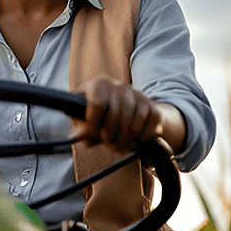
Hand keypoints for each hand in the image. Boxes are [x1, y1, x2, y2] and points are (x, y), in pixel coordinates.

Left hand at [71, 76, 185, 153]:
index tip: (92, 135)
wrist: (125, 108)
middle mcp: (120, 86)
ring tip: (119, 145)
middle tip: (108, 144)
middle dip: (111, 136)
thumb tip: (79, 136)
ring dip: (126, 140)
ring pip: (134, 123)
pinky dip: (142, 138)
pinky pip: (150, 125)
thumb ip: (80, 128)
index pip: (97, 104)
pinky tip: (134, 140)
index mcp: (99, 85)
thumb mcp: (84, 118)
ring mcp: (138, 94)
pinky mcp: (151, 105)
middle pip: (116, 116)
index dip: (94, 125)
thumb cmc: (99, 115)